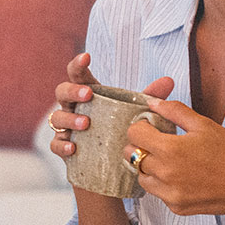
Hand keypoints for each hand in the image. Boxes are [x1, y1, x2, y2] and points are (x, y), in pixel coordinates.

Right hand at [46, 52, 174, 159]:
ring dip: (69, 118)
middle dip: (72, 90)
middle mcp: (74, 108)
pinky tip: (74, 147)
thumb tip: (168, 80)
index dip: (78, 64)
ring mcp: (66, 128)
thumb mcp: (138, 113)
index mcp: (89, 95)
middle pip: (61, 91)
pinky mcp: (64, 150)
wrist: (114, 167)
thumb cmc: (122, 132)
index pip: (78, 75)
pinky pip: (55, 145)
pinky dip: (62, 145)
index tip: (87, 56)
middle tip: (88, 94)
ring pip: (56, 118)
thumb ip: (150, 97)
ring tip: (85, 124)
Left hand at [125, 97, 224, 218]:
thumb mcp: (205, 125)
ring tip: (172, 159)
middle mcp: (164, 174)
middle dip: (142, 145)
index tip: (153, 125)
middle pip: (132, 155)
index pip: (134, 134)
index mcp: (170, 150)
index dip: (141, 126)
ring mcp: (169, 193)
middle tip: (160, 141)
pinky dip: (163, 183)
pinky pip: (158, 192)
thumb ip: (175, 111)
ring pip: (142, 176)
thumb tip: (154, 102)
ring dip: (149, 166)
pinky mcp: (176, 207)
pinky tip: (182, 175)